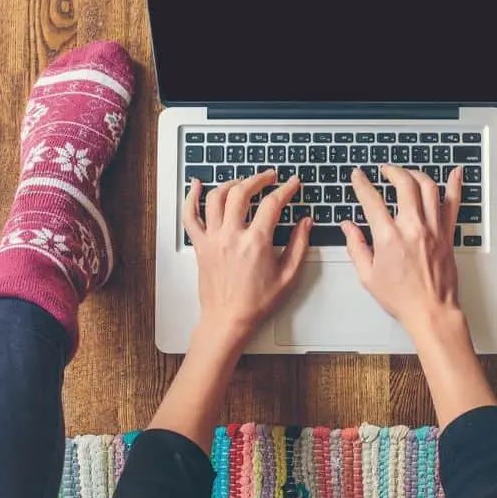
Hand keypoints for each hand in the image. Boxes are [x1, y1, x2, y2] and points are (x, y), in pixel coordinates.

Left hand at [181, 170, 311, 345]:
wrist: (228, 320)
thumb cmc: (256, 303)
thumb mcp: (288, 276)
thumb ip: (299, 245)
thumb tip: (306, 222)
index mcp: (256, 242)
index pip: (272, 204)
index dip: (286, 189)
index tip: (293, 184)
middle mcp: (231, 236)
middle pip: (242, 192)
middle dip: (258, 179)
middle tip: (270, 176)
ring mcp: (212, 239)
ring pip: (216, 198)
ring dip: (231, 183)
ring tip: (243, 182)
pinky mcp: (200, 246)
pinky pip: (190, 216)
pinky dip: (192, 198)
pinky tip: (197, 185)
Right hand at [340, 164, 463, 336]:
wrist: (432, 311)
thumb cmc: (402, 298)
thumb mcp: (368, 276)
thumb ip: (356, 246)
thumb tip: (348, 227)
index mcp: (389, 238)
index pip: (372, 200)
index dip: (362, 184)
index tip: (358, 176)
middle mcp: (413, 228)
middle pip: (404, 184)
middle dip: (392, 171)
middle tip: (385, 170)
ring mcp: (434, 229)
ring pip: (428, 187)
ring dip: (416, 174)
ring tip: (407, 174)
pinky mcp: (448, 234)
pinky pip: (453, 204)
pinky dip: (455, 185)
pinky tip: (455, 173)